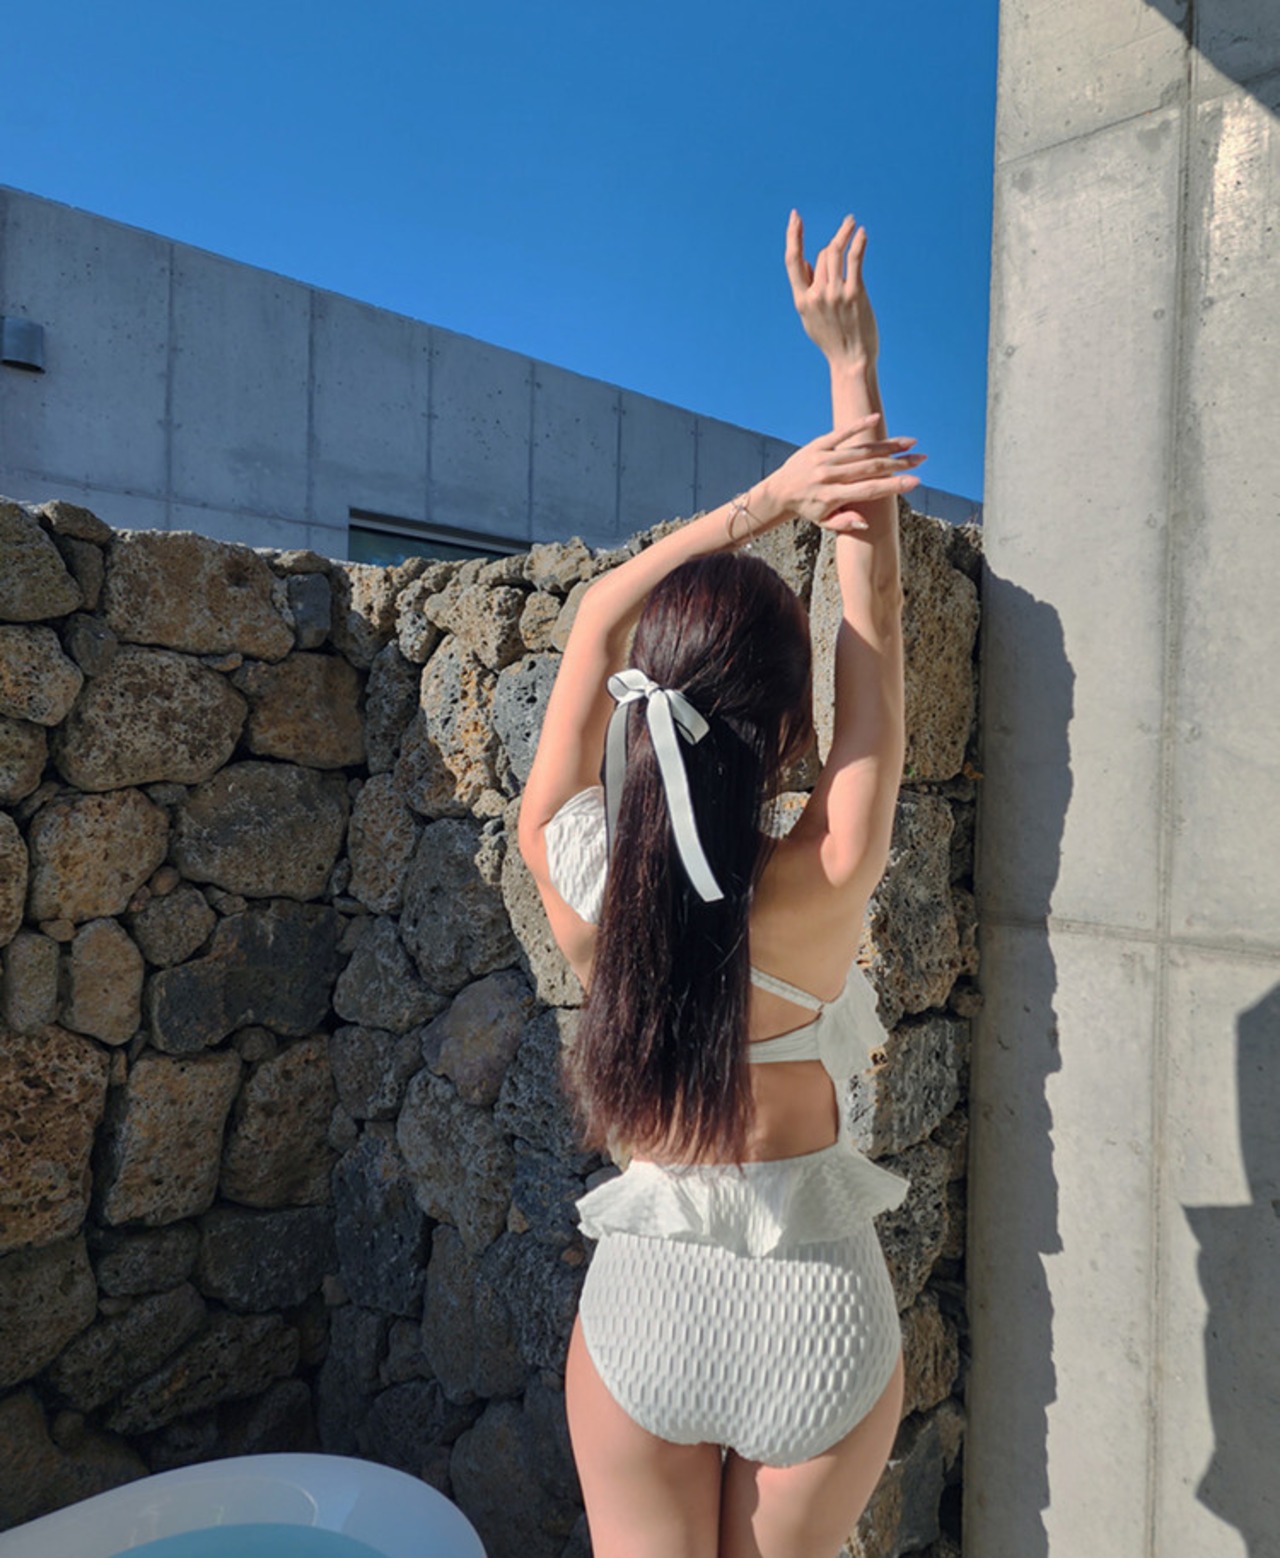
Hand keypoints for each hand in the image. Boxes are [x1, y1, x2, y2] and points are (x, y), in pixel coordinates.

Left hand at [753, 417, 923, 530]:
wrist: (778, 492)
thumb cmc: (807, 508)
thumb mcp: (823, 522)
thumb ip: (844, 523)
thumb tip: (866, 522)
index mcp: (832, 497)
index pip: (868, 490)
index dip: (893, 486)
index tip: (915, 481)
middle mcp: (828, 476)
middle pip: (870, 468)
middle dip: (898, 463)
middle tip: (921, 459)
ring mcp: (823, 459)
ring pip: (860, 450)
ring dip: (887, 445)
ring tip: (910, 443)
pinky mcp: (817, 445)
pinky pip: (840, 433)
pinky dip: (858, 425)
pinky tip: (876, 418)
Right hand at [785, 210, 878, 366]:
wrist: (851, 360)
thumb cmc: (833, 340)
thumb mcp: (811, 317)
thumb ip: (806, 289)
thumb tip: (807, 260)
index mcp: (802, 300)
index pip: (792, 261)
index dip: (793, 236)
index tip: (795, 217)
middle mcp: (816, 295)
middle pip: (822, 255)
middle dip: (833, 243)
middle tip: (845, 230)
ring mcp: (835, 294)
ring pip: (835, 253)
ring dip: (844, 232)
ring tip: (851, 223)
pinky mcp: (854, 293)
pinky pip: (854, 260)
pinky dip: (858, 243)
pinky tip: (861, 233)